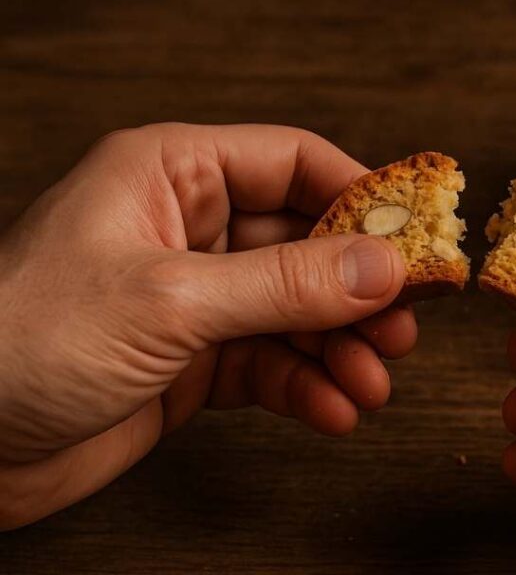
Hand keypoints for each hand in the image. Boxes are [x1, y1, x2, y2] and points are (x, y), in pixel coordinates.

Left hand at [0, 123, 413, 529]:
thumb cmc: (22, 340)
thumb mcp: (170, 301)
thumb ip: (284, 285)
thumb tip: (382, 268)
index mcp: (172, 176)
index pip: (292, 163)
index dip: (360, 199)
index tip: (416, 240)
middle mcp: (189, 230)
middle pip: (306, 243)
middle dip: (358, 290)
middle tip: (402, 329)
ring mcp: (195, 299)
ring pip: (297, 311)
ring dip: (341, 348)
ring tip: (372, 383)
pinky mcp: (194, 362)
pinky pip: (272, 365)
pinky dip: (307, 387)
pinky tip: (332, 410)